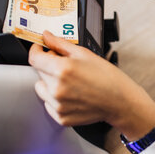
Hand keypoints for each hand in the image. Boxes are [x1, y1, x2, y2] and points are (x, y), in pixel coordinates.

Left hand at [29, 31, 154, 140]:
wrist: (120, 101)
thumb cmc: (107, 78)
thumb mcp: (84, 54)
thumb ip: (60, 44)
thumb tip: (46, 36)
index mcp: (62, 69)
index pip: (34, 58)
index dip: (36, 50)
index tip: (40, 49)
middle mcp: (57, 88)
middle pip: (39, 72)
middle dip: (48, 66)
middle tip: (66, 67)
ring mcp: (58, 105)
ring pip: (42, 88)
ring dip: (50, 83)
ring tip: (70, 83)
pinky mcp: (61, 117)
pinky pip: (49, 104)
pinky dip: (56, 99)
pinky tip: (72, 95)